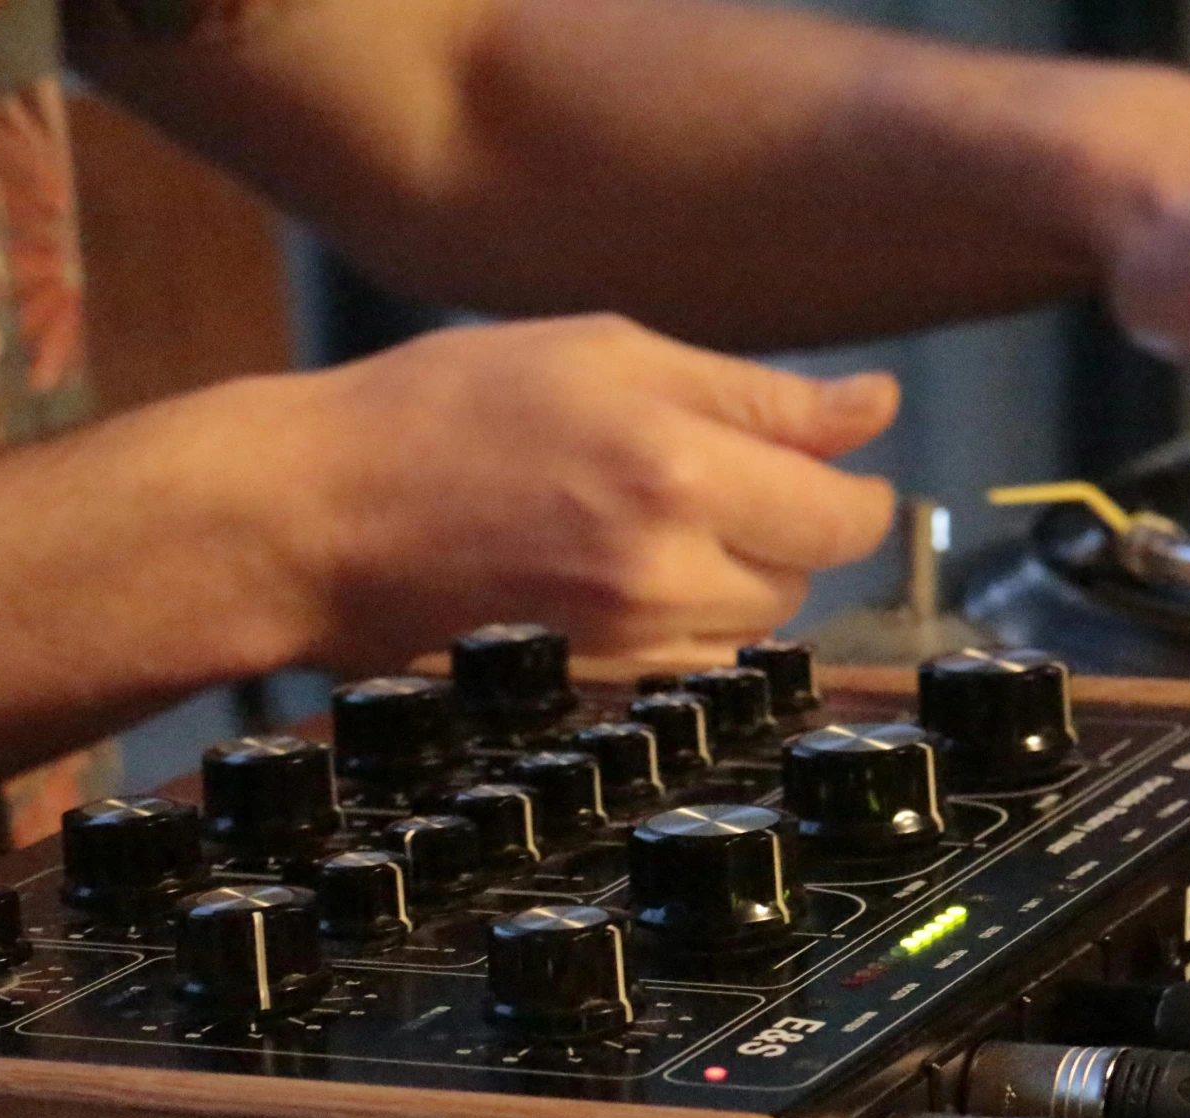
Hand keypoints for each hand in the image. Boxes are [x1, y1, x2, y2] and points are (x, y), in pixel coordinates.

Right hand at [260, 314, 898, 668]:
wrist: (314, 520)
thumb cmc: (441, 414)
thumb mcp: (607, 354)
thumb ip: (758, 393)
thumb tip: (874, 410)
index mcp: (677, 473)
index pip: (844, 515)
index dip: (852, 490)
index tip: (834, 468)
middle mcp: (665, 573)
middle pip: (806, 575)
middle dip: (783, 527)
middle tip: (700, 475)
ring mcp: (632, 646)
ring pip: (754, 627)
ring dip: (736, 579)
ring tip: (641, 521)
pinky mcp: (602, 692)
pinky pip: (696, 666)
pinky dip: (685, 624)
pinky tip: (613, 575)